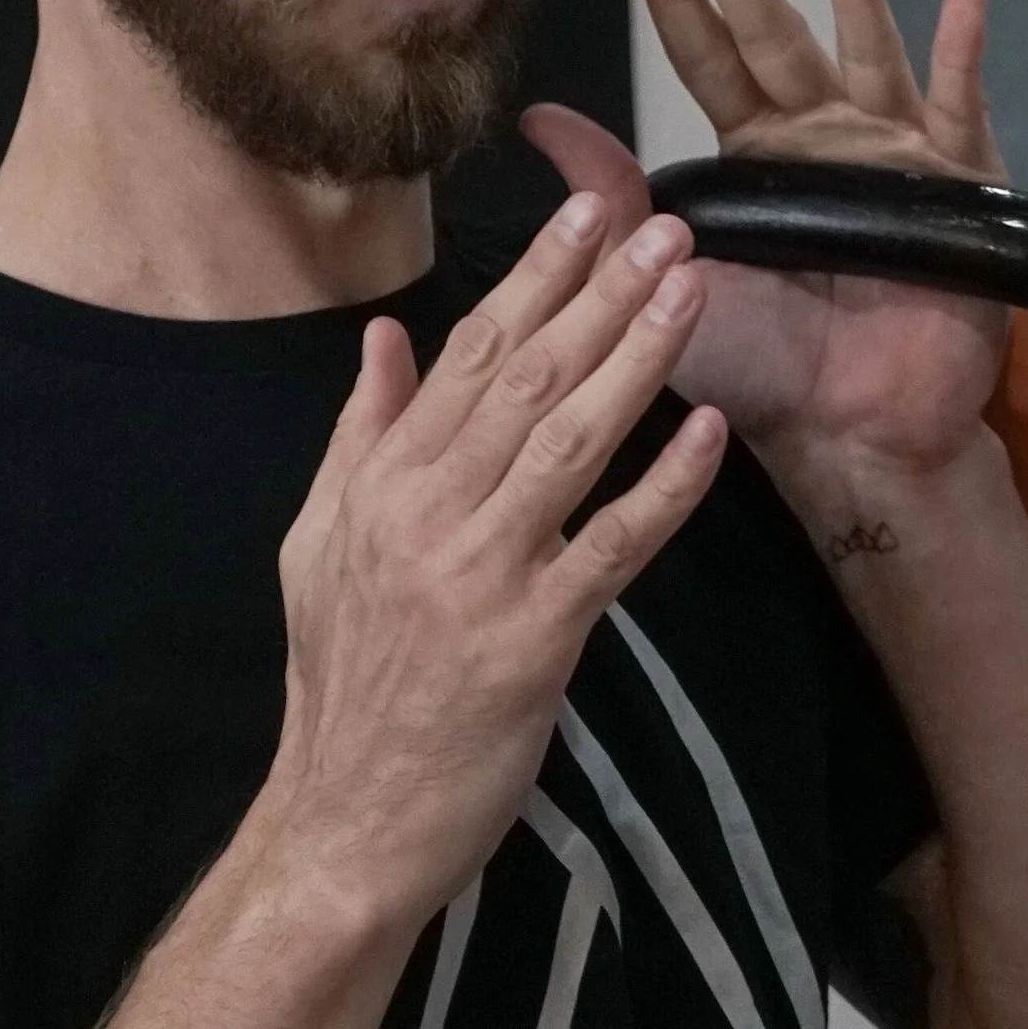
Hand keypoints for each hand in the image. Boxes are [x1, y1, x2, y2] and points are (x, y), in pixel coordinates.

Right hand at [261, 198, 725, 930]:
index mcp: (381, 481)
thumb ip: (359, 438)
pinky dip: (663, 488)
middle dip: (603, 293)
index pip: (471, 353)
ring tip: (692, 291)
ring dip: (638, 360)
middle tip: (668, 227)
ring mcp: (481, 573)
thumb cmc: (342, 685)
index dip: (538, 275)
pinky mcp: (532, 640)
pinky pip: (611, 547)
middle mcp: (428, 511)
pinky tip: (709, 435)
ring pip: (570, 441)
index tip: (590, 211)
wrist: (345, 816)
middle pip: (529, 378)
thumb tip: (385, 342)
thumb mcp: (318, 545)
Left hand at [523, 0, 1006, 477]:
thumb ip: (611, 199)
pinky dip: (964, 51)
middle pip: (777, 34)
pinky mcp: (956, 187)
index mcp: (748, 159)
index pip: (705, 57)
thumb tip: (535, 120)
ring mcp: (891, 156)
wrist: (848, 437)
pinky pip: (960, 107)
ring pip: (868, 47)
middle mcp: (818, 141)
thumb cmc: (756, 371)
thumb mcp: (662, 279)